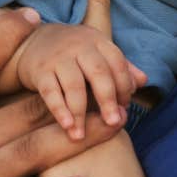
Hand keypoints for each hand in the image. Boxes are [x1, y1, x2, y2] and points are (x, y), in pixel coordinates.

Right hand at [12, 22, 137, 138]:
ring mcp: (58, 58)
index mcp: (98, 42)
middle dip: (108, 100)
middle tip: (113, 123)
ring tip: (83, 136)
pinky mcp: (40, 70)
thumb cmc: (74, 52)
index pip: (117, 63)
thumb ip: (120, 67)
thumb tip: (144, 81)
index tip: (125, 107)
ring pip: (74, 85)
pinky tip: (67, 126)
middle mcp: (79, 46)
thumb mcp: (97, 52)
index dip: (125, 86)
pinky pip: (50, 92)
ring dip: (80, 112)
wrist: (32, 40)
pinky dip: (59, 110)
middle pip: (99, 73)